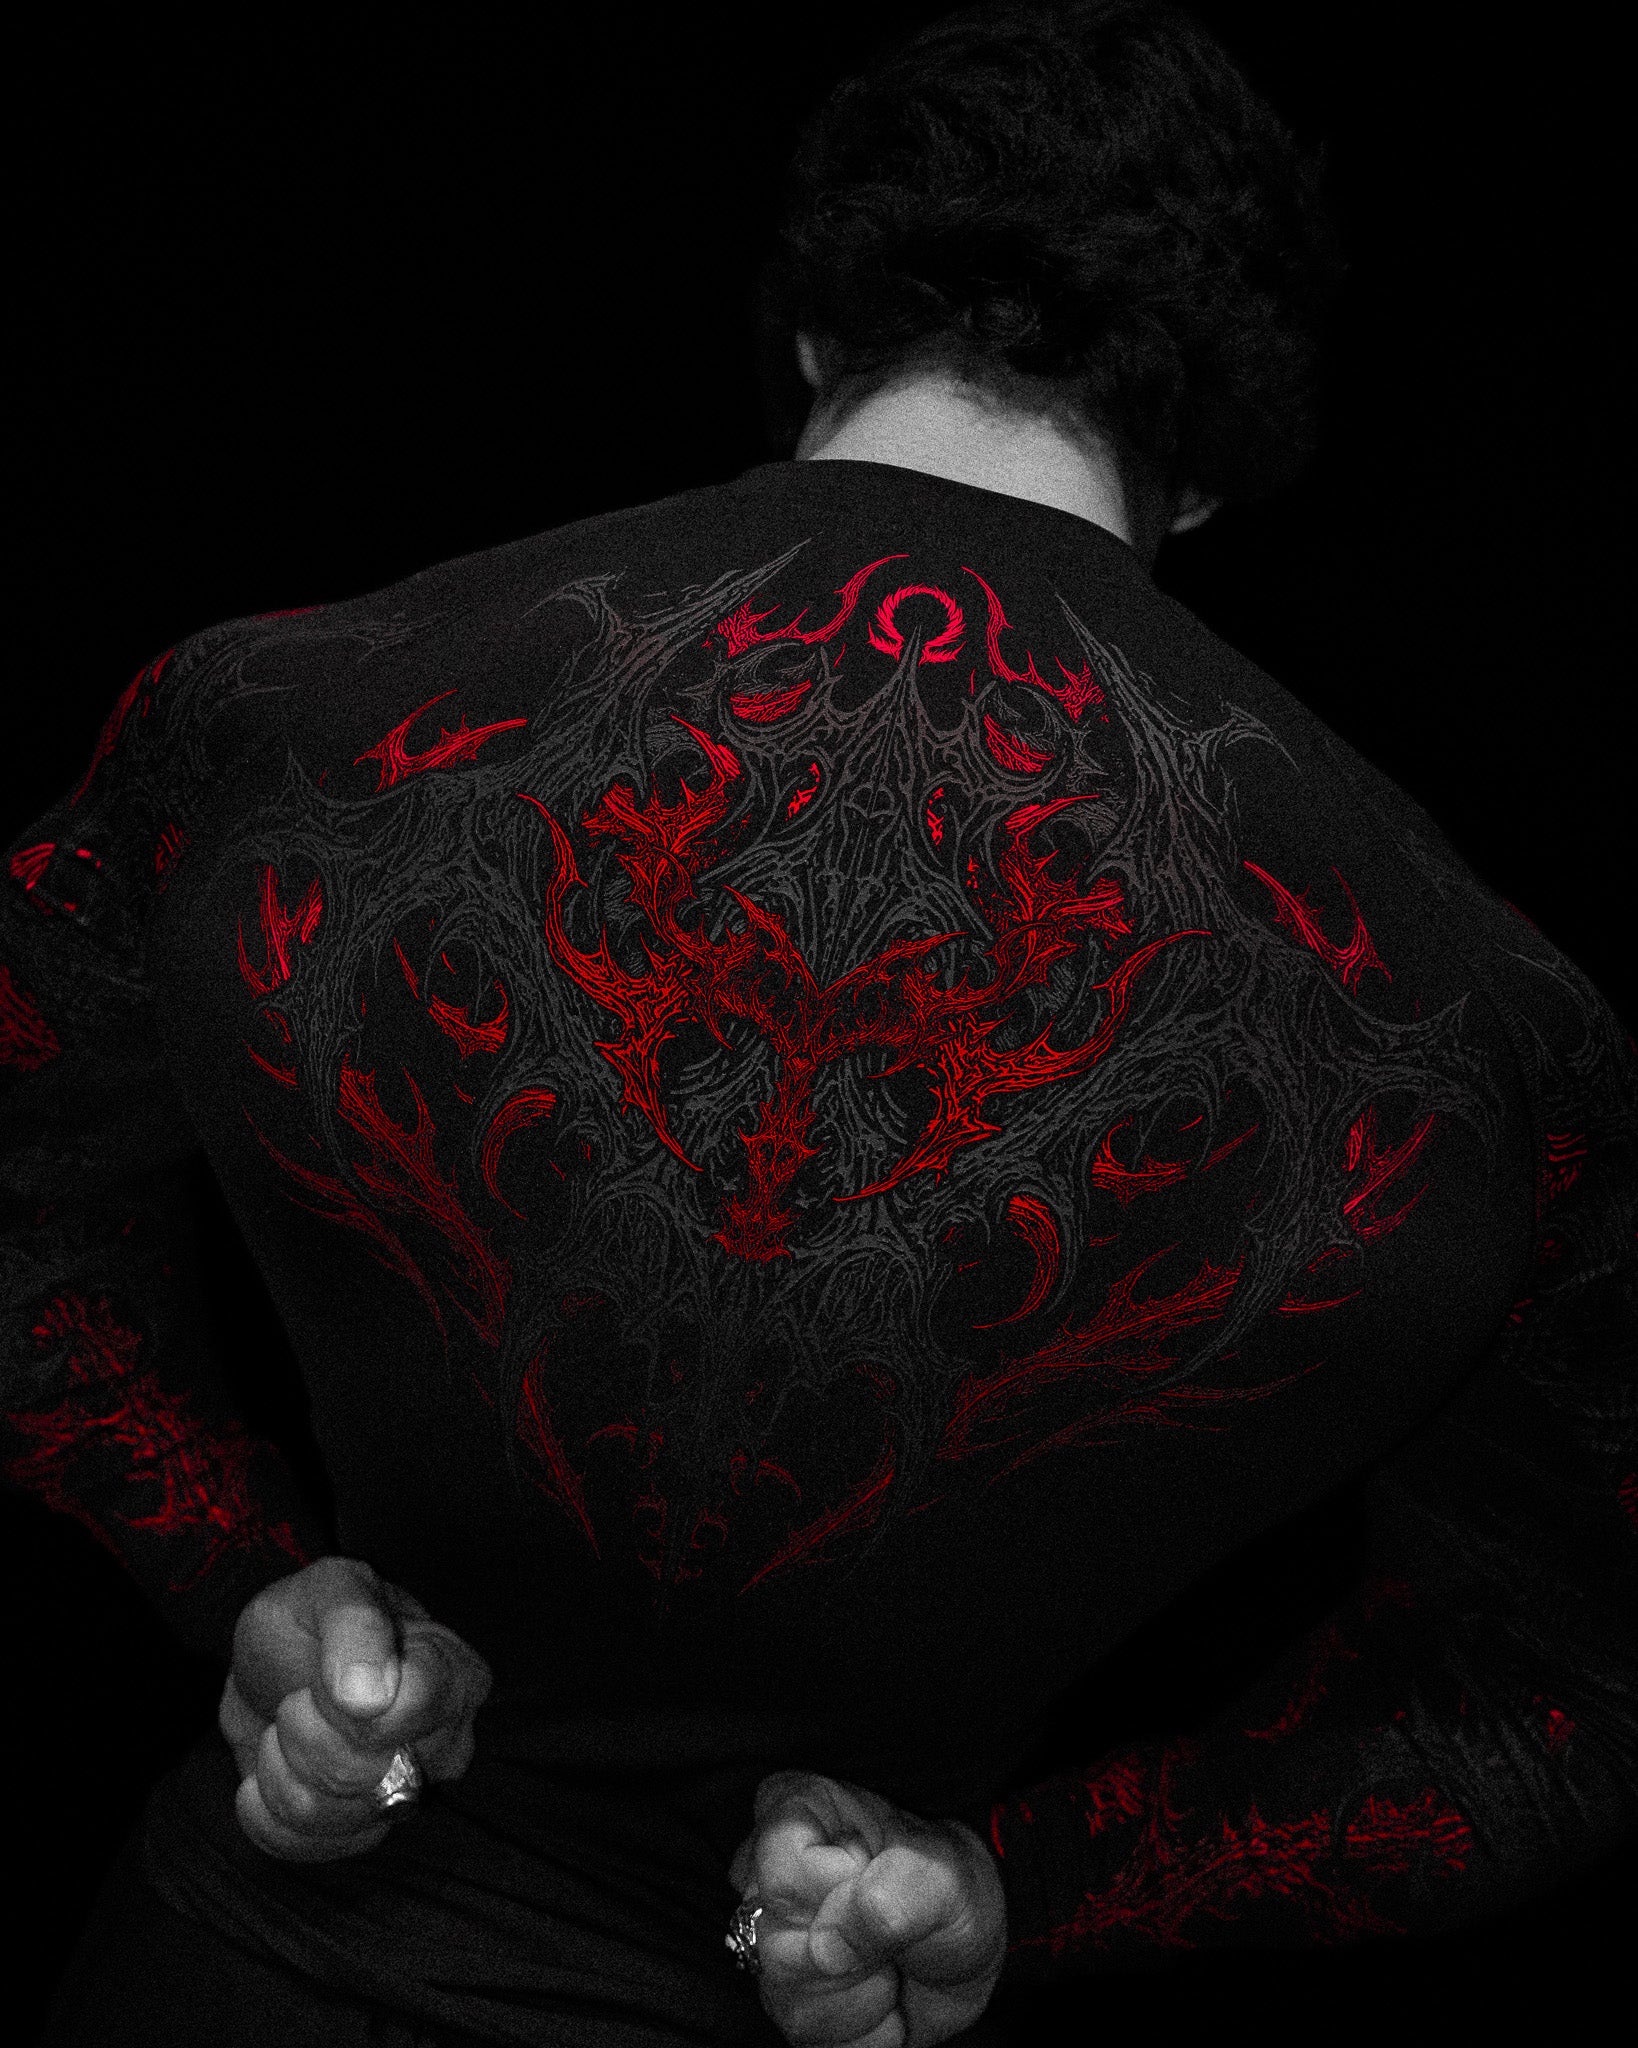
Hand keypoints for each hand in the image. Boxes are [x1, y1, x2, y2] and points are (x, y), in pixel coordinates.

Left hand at [219, 1555, 492, 1862]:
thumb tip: (372, 1696)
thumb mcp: (329, 1587)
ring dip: (285, 1772)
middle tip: (296, 1699)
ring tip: (283, 1731)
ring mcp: (405, 1791)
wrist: (271, 1661)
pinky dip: (267, 1809)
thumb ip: (355, 1623)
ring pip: (342, 1816)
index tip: (320, 1678)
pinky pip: (308, 1846)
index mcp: (455, 1672)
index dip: (348, 1699)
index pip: (422, 1703)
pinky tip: (267, 1769)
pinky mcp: (359, 1831)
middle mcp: (445, 1740)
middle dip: (311, 1735)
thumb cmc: (313, 1617)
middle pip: (379, 1770)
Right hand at [728, 1771, 1006, 2047]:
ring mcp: (773, 1938)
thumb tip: (827, 1945)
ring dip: (862, 1996)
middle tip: (892, 1930)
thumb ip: (893, 1894)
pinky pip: (806, 2037)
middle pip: (775, 1943)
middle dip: (853, 1955)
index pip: (781, 1869)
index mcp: (798, 1809)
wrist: (967, 1947)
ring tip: (890, 1962)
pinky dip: (862, 2031)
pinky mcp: (788, 1996)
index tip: (874, 1876)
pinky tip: (882, 1997)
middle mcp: (770, 1872)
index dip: (834, 1890)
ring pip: (787, 1999)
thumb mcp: (944, 1875)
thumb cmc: (952, 1885)